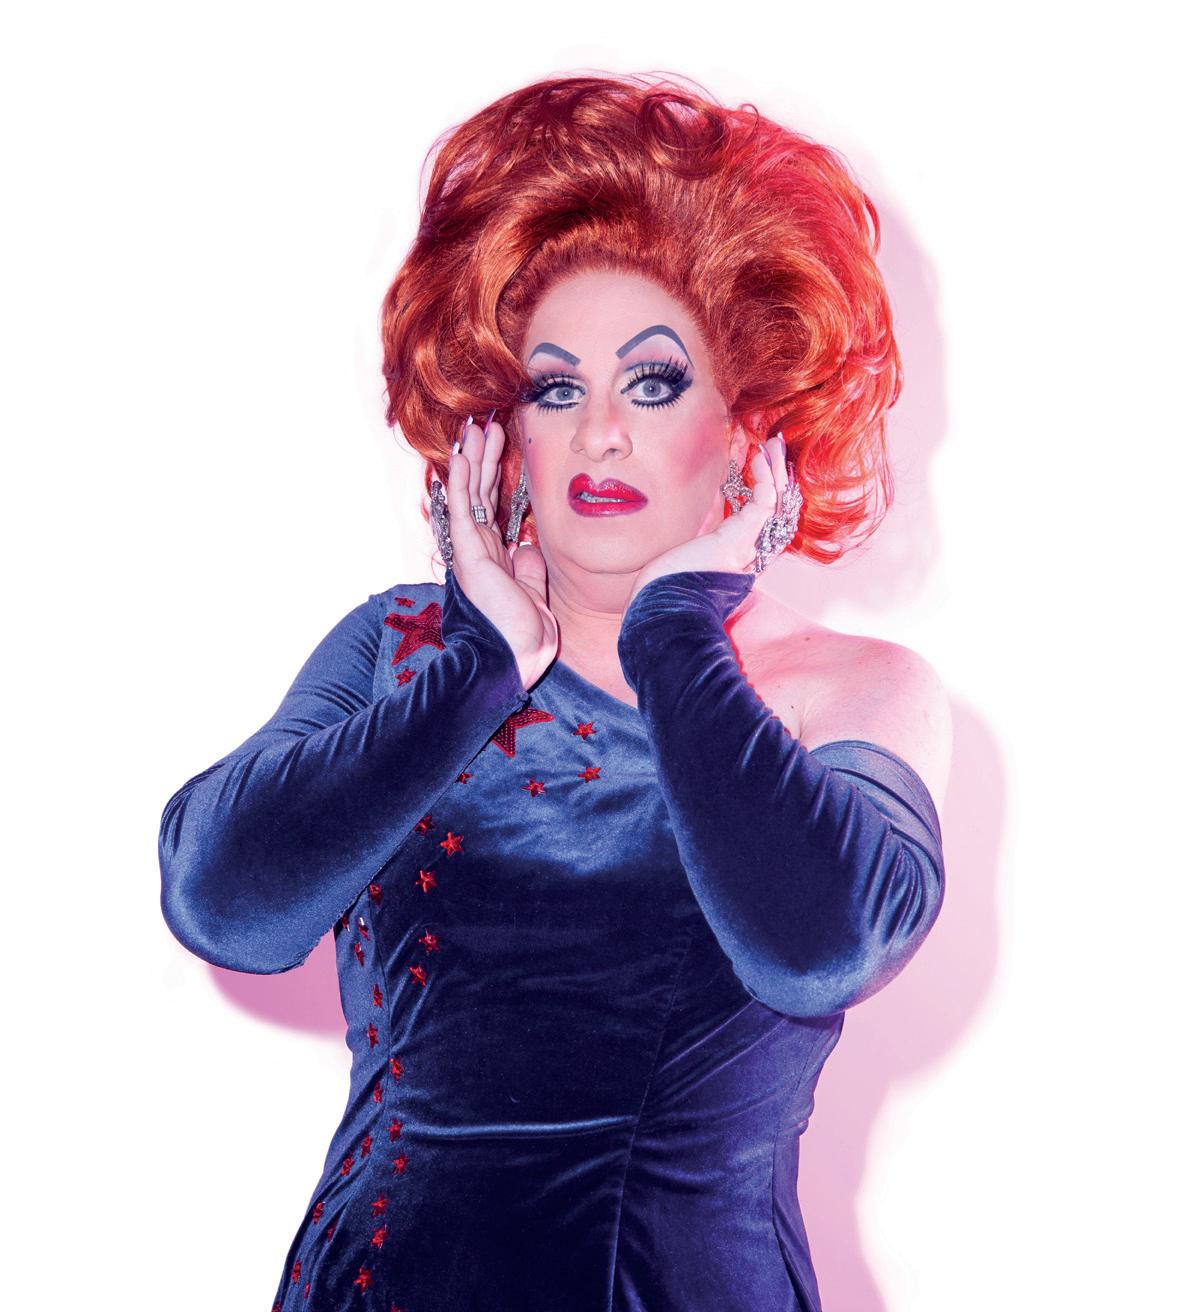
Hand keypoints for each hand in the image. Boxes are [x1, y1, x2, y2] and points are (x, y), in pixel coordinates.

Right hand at [446, 416, 558, 690]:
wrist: (517, 658)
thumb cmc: (525, 636)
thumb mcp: (534, 594)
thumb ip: (529, 569)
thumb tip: (527, 546)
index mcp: (494, 560)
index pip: (491, 508)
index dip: (495, 476)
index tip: (500, 447)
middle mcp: (479, 552)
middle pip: (480, 494)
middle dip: (483, 458)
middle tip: (484, 425)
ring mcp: (472, 553)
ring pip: (470, 496)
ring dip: (472, 460)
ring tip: (473, 428)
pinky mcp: (469, 557)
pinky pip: (465, 513)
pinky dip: (464, 483)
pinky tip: (463, 457)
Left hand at [625, 434, 789, 608]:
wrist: (663, 609)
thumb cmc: (666, 589)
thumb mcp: (685, 554)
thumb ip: (698, 537)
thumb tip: (699, 520)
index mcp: (738, 558)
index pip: (762, 521)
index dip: (766, 492)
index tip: (761, 468)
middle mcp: (750, 554)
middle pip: (777, 510)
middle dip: (779, 477)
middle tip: (776, 449)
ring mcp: (749, 548)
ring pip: (777, 504)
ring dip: (777, 470)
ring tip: (774, 444)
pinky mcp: (742, 540)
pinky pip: (764, 503)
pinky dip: (764, 477)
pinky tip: (758, 457)